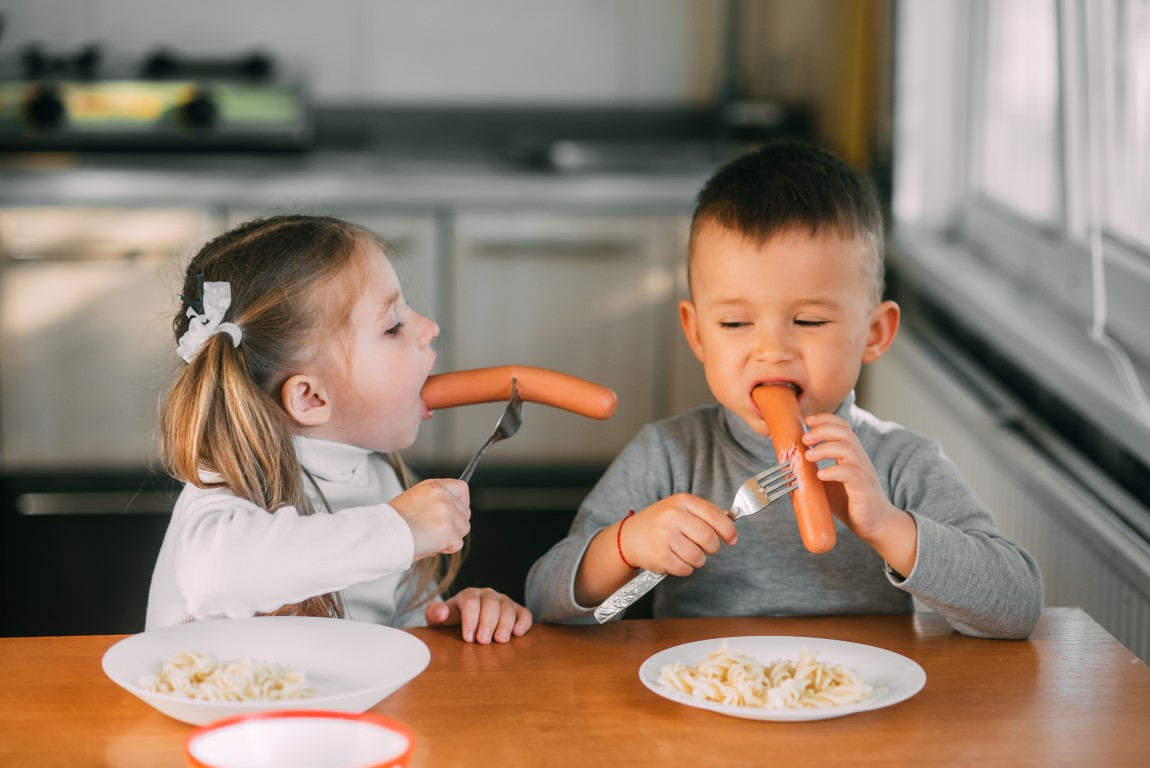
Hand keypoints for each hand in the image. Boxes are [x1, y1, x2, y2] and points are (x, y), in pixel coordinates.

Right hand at [389, 479, 470, 559]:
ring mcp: (446, 512)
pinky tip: (431, 545)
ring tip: (431, 538)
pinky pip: (457, 544)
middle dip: (455, 525)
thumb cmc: (393, 522)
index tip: (455, 513)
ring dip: (451, 537)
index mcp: (433, 486)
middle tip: (436, 532)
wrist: (384, 534)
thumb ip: (434, 503)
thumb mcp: (414, 501)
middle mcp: (442, 495)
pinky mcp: (448, 529)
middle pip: (465, 512)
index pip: (462, 488)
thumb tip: (448, 516)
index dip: (462, 503)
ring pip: (464, 528)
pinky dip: (446, 549)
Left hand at [425, 587, 532, 642]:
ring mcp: (503, 602)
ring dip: (505, 624)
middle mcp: (487, 595)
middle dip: (488, 622)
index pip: (470, 602)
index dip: (470, 619)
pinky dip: (523, 622)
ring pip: (508, 607)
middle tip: (483, 641)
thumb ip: (434, 613)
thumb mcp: (438, 619)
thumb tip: (441, 612)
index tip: (468, 638)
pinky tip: (518, 633)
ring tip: (501, 640)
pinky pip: (524, 613)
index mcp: (468, 596)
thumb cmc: (452, 623)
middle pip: (491, 604)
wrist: (466, 624)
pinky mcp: (517, 611)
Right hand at [621, 494, 737, 576]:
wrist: (629, 537)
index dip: (728, 531)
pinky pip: (685, 569)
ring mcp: (665, 536)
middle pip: (709, 539)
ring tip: (686, 553)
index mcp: (682, 501)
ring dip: (697, 560)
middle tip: (705, 548)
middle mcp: (673, 516)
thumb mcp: (679, 508)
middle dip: (712, 548)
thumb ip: (704, 514)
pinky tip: (675, 559)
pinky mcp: (660, 555)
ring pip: (699, 557)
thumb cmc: (660, 522)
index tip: (732, 539)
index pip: (716, 516)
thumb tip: (730, 525)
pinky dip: (685, 568)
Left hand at [802, 413, 916, 572]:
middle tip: (805, 439)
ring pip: (848, 450)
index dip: (826, 420)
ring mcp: (863, 474)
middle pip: (845, 433)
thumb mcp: (827, 485)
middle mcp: (859, 460)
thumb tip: (787, 468)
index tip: (807, 420)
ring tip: (809, 456)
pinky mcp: (864, 489)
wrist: (875, 525)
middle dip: (823, 430)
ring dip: (826, 449)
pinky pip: (852, 474)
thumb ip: (813, 473)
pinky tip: (820, 476)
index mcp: (851, 455)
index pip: (843, 428)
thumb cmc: (850, 503)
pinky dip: (834, 472)